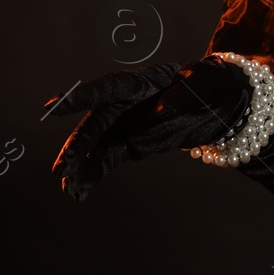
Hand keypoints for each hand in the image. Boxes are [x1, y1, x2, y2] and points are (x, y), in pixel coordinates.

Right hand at [44, 56, 251, 200]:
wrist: (222, 103)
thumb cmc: (212, 83)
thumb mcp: (204, 84)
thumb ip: (182, 95)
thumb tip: (160, 110)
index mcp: (141, 82)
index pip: (106, 88)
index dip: (80, 97)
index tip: (52, 107)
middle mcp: (127, 103)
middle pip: (96, 123)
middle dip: (78, 145)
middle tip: (62, 168)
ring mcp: (127, 123)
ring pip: (97, 145)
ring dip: (81, 166)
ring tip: (68, 189)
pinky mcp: (132, 143)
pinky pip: (108, 159)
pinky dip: (93, 175)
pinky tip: (80, 192)